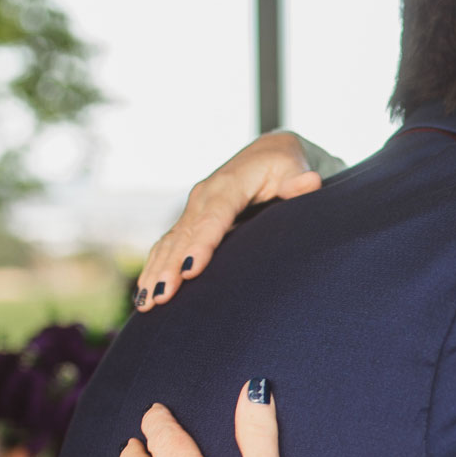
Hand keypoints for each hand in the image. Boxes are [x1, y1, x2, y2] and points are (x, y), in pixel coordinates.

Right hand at [133, 132, 322, 311]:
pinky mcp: (190, 219)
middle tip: (162, 297)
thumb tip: (309, 182)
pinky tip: (146, 293)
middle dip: (170, 267)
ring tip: (147, 303)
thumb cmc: (284, 165)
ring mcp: (194, 208)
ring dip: (156, 271)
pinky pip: (168, 244)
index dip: (201, 244)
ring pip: (170, 242)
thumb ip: (298, 181)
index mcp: (228, 185)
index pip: (214, 218)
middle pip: (184, 236)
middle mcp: (204, 196)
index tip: (190, 270)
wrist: (267, 153)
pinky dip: (155, 266)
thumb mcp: (294, 167)